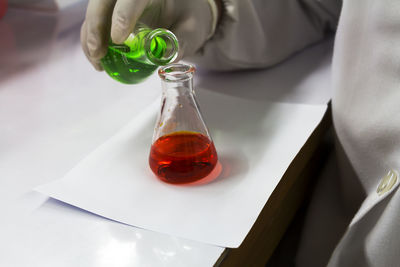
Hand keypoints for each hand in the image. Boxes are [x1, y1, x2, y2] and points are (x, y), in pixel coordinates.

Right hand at [81, 0, 216, 69]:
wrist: (188, 12)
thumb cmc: (191, 19)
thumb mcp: (193, 30)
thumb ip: (182, 42)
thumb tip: (167, 57)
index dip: (123, 15)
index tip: (118, 39)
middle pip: (104, 0)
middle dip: (96, 25)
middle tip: (98, 53)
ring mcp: (120, 1)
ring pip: (95, 10)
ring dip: (90, 35)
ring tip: (97, 61)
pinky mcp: (113, 11)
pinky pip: (95, 21)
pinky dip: (91, 39)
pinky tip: (98, 59)